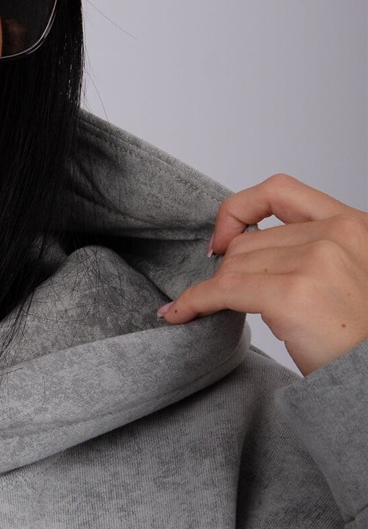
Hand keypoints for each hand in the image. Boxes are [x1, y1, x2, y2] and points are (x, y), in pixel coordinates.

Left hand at [158, 174, 367, 374]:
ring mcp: (314, 263)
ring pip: (234, 265)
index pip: (279, 190)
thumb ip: (315, 250)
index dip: (239, 209)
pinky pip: (222, 290)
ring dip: (218, 291)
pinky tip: (180, 314)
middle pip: (250, 241)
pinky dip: (194, 301)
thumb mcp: (351, 274)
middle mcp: (336, 235)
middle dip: (232, 272)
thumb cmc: (363, 338)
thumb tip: (244, 252)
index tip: (223, 238)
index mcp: (353, 224)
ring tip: (220, 313)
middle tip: (233, 302)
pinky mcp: (291, 296)